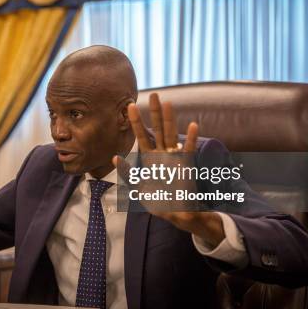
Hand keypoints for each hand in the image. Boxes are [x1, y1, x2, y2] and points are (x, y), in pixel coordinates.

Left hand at [114, 93, 223, 245]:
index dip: (135, 121)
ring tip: (168, 103)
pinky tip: (192, 125)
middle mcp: (162, 154)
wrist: (176, 214)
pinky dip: (191, 139)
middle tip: (152, 94)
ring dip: (169, 119)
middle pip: (157, 129)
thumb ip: (128, 174)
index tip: (130, 105)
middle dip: (154, 112)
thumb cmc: (158, 201)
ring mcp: (175, 158)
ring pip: (171, 134)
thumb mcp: (138, 188)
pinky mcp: (186, 166)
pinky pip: (189, 150)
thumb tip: (115, 157)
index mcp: (150, 159)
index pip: (141, 135)